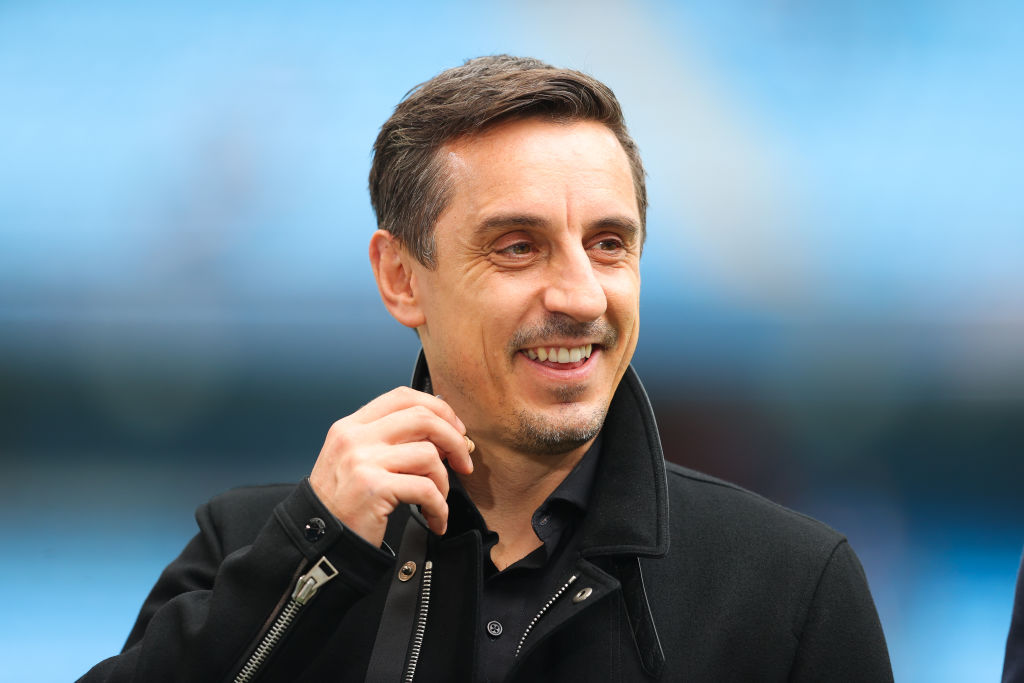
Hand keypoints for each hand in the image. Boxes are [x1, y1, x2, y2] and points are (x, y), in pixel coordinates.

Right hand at [309, 388, 473, 546]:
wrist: (320, 542)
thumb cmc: (343, 504)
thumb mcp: (358, 461)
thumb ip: (392, 442)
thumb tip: (445, 435)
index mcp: (352, 426)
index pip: (403, 397)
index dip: (438, 409)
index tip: (456, 430)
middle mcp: (355, 438)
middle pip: (423, 418)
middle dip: (454, 440)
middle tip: (463, 463)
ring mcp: (362, 461)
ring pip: (429, 455)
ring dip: (443, 482)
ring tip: (436, 502)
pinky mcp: (374, 488)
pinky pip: (426, 490)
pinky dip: (439, 508)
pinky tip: (434, 519)